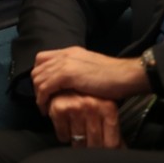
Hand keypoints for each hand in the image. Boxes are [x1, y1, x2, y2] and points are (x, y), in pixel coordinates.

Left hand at [31, 46, 146, 111]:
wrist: (126, 76)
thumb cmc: (114, 77)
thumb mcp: (90, 69)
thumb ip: (77, 72)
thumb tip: (68, 85)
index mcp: (70, 52)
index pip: (42, 59)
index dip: (40, 74)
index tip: (44, 90)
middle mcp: (65, 55)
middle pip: (38, 69)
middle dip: (37, 87)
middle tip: (43, 101)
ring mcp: (65, 63)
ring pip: (38, 78)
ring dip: (38, 95)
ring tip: (45, 108)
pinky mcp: (67, 74)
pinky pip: (45, 87)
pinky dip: (42, 99)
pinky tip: (47, 109)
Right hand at [46, 91, 121, 148]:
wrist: (70, 73)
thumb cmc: (90, 92)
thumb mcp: (107, 107)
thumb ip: (113, 130)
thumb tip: (122, 150)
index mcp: (108, 108)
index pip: (112, 143)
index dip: (108, 151)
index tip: (105, 152)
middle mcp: (93, 107)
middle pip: (95, 145)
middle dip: (93, 148)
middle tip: (91, 143)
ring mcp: (76, 107)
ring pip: (78, 143)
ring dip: (78, 142)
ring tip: (79, 133)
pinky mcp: (59, 109)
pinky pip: (63, 136)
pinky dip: (64, 136)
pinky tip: (68, 126)